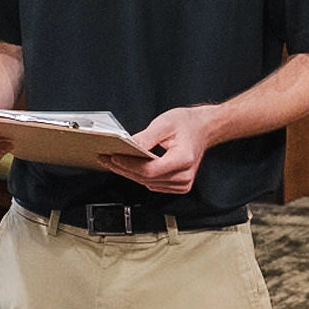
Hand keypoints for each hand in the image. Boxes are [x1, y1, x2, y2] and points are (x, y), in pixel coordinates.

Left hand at [102, 105, 219, 193]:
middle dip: (123, 168)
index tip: (112, 157)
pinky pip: (152, 184)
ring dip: (129, 173)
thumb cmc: (187, 124)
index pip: (149, 170)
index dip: (128, 165)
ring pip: (147, 183)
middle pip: (146, 178)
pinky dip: (139, 175)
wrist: (203, 128)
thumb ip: (145, 138)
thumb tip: (128, 146)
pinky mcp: (178, 185)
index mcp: (183, 160)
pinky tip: (129, 166)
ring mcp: (182, 183)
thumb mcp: (164, 124)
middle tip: (105, 158)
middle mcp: (184, 175)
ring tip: (113, 161)